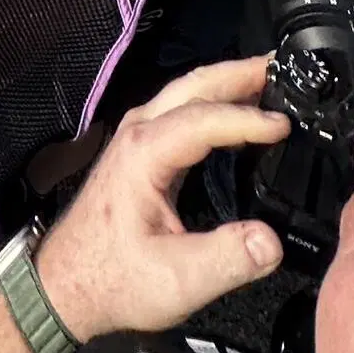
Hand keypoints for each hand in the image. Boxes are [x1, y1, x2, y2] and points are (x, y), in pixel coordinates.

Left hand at [33, 57, 284, 343]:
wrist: (67, 285)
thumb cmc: (115, 280)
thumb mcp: (177, 281)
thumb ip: (227, 259)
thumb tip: (273, 240)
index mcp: (144, 153)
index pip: (203, 119)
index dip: (246, 118)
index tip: (286, 124)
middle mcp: (139, 132)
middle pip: (194, 86)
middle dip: (239, 72)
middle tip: (283, 67)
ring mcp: (138, 136)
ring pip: (187, 92)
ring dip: (228, 82)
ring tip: (271, 82)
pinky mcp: (143, 149)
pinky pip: (184, 111)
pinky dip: (216, 102)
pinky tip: (240, 113)